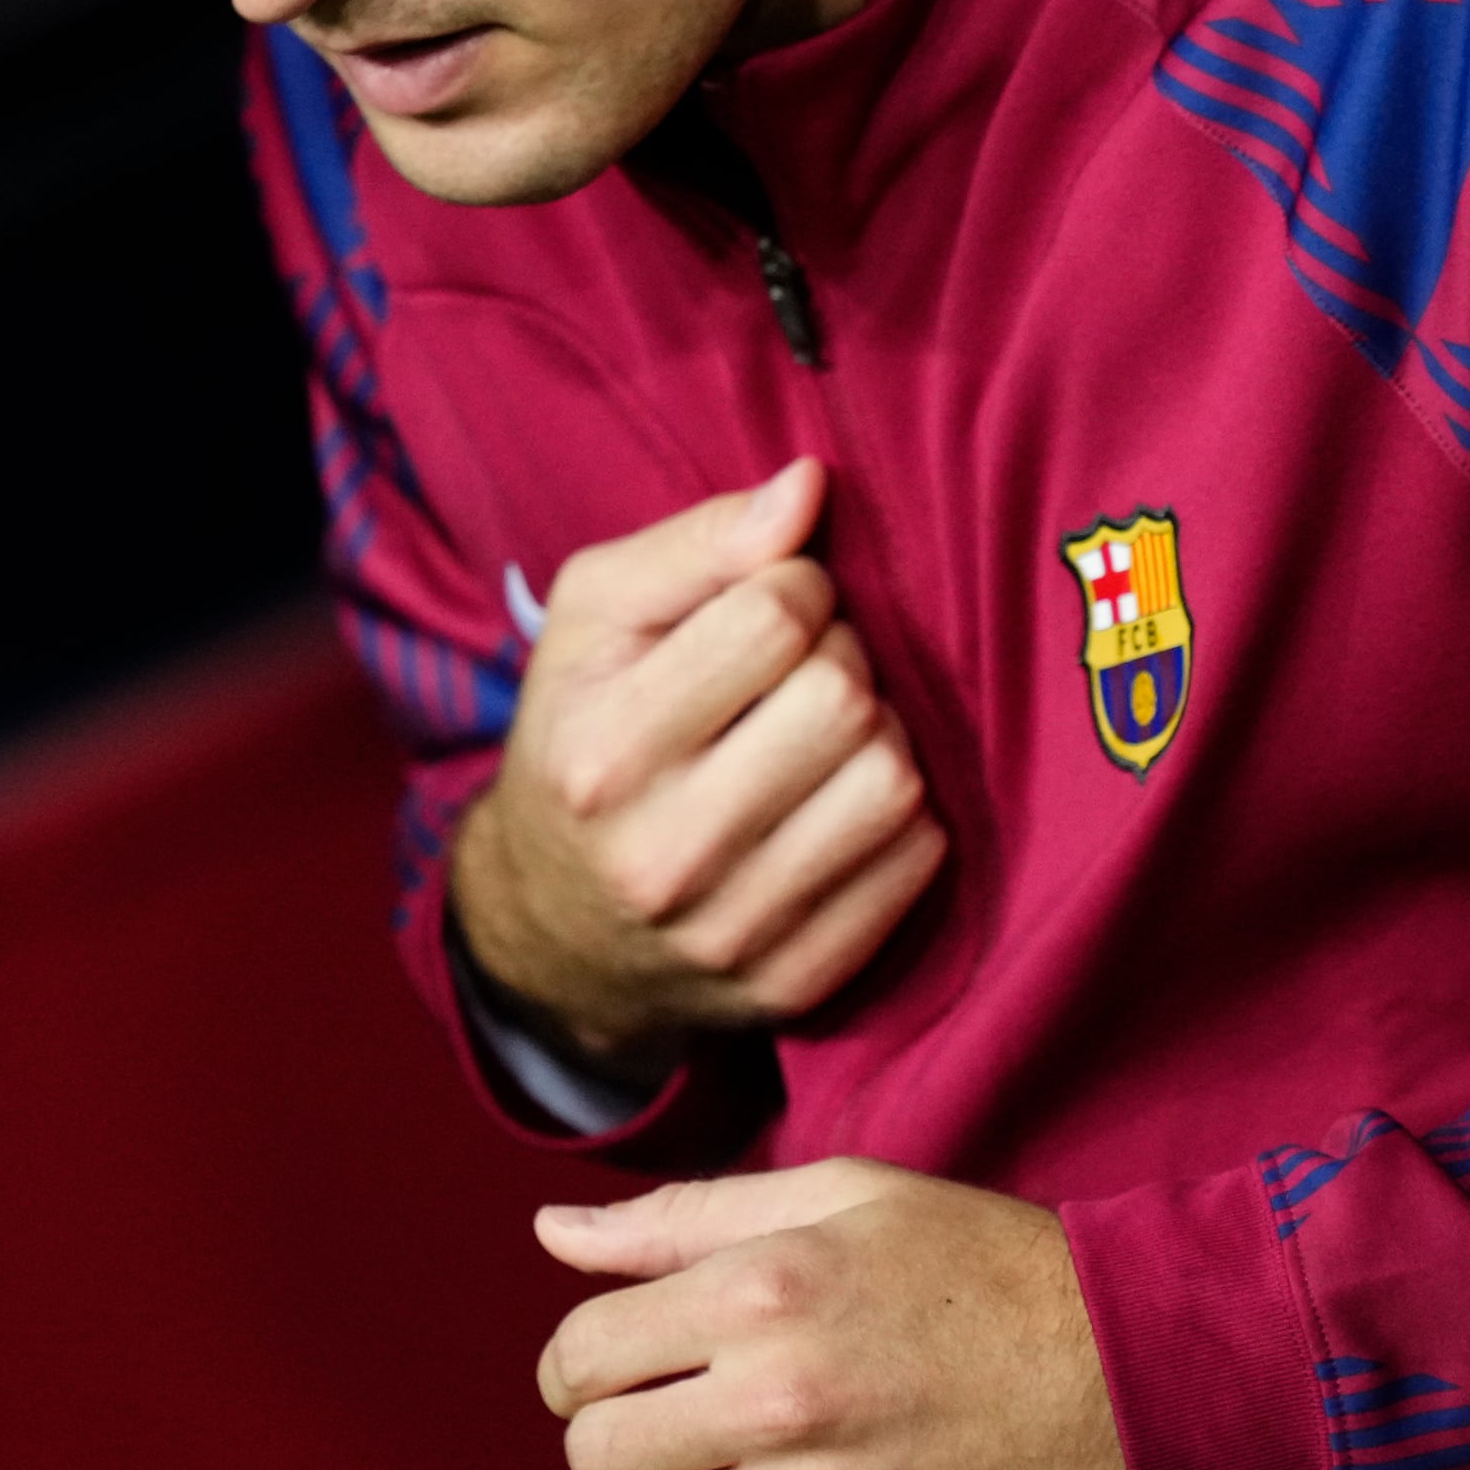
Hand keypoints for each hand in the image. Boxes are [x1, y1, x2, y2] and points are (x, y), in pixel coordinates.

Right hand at [451, 459, 946, 1073]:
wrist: (553, 930)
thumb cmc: (581, 735)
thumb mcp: (594, 620)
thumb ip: (698, 542)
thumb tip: (810, 485)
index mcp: (602, 750)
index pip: (774, 617)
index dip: (798, 585)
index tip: (774, 605)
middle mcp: (663, 854)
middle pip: (844, 699)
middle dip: (843, 657)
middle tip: (804, 669)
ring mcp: (733, 931)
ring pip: (894, 782)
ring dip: (881, 735)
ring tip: (827, 734)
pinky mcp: (794, 984)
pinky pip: (916, 865)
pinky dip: (901, 815)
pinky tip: (843, 800)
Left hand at [538, 1160, 1131, 1469]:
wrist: (1137, 1370)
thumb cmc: (982, 1267)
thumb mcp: (844, 1197)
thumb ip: (687, 1217)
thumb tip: (551, 1232)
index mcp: (765, 1285)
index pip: (577, 1357)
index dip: (580, 1368)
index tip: (623, 1370)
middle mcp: (783, 1394)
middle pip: (595, 1457)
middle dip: (614, 1442)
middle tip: (676, 1427)